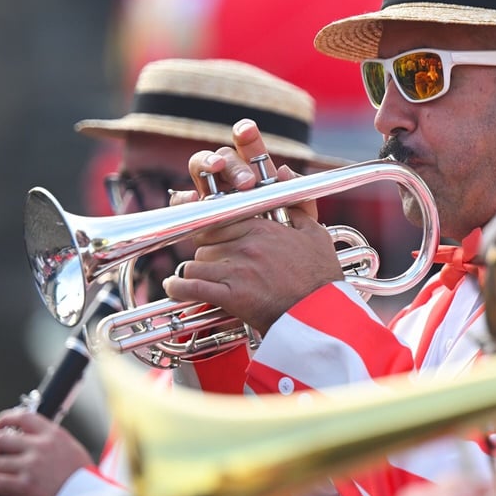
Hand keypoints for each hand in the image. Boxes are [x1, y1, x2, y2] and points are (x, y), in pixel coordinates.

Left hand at [0, 409, 91, 495]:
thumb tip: (30, 445)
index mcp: (54, 435)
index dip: (6, 418)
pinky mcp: (24, 485)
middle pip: (2, 439)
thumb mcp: (72, 450)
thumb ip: (51, 444)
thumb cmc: (83, 477)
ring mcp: (31, 465)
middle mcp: (40, 447)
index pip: (25, 417)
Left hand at [164, 119, 342, 334]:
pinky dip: (179, 288)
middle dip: (206, 251)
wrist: (321, 314)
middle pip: (205, 241)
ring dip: (197, 271)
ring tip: (201, 278)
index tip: (211, 237)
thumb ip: (297, 206)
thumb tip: (285, 181)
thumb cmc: (320, 276)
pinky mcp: (231, 296)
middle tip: (211, 261)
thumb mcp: (315, 234)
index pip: (220, 219)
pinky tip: (174, 287)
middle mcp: (246, 245)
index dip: (213, 229)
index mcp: (262, 228)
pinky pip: (192, 286)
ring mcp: (237, 270)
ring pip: (196, 262)